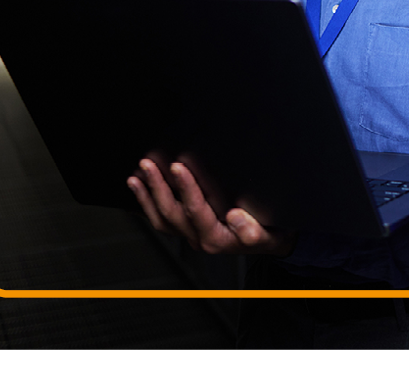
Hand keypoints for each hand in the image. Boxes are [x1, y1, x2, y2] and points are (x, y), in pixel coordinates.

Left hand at [127, 159, 295, 257]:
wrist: (271, 243)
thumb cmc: (270, 234)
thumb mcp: (269, 234)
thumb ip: (253, 231)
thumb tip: (234, 216)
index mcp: (217, 239)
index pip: (196, 211)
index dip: (185, 189)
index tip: (177, 168)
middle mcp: (200, 239)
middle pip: (172, 214)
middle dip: (158, 188)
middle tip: (148, 165)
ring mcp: (191, 235)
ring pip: (162, 219)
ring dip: (147, 196)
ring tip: (137, 175)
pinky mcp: (189, 230)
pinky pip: (163, 220)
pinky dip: (148, 205)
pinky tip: (141, 190)